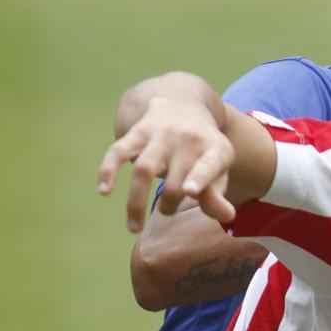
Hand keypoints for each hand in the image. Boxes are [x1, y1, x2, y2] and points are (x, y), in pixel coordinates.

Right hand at [98, 96, 235, 232]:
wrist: (183, 103)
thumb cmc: (203, 149)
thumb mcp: (219, 168)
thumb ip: (218, 195)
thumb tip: (227, 217)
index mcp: (215, 149)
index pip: (209, 165)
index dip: (200, 178)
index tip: (189, 191)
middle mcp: (189, 139)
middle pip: (175, 180)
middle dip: (170, 204)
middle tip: (168, 210)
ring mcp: (161, 135)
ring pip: (144, 170)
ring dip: (136, 202)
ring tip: (134, 228)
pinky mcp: (137, 132)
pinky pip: (118, 151)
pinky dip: (108, 170)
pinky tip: (104, 191)